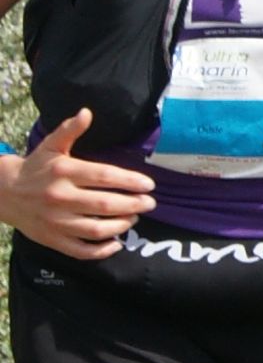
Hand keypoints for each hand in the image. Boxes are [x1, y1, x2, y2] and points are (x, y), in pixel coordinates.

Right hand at [2, 111, 156, 258]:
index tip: (149, 184)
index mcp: (64, 172)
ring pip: (95, 229)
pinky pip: (80, 250)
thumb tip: (87, 112)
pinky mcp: (52, 240)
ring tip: (134, 218)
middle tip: (149, 203)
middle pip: (104, 204)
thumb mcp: (50, 145)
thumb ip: (70, 130)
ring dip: (120, 225)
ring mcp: (56, 222)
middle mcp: (60, 197)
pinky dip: (101, 250)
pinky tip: (116, 243)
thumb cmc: (36, 167)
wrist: (5, 193)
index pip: (103, 176)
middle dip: (132, 204)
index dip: (129, 181)